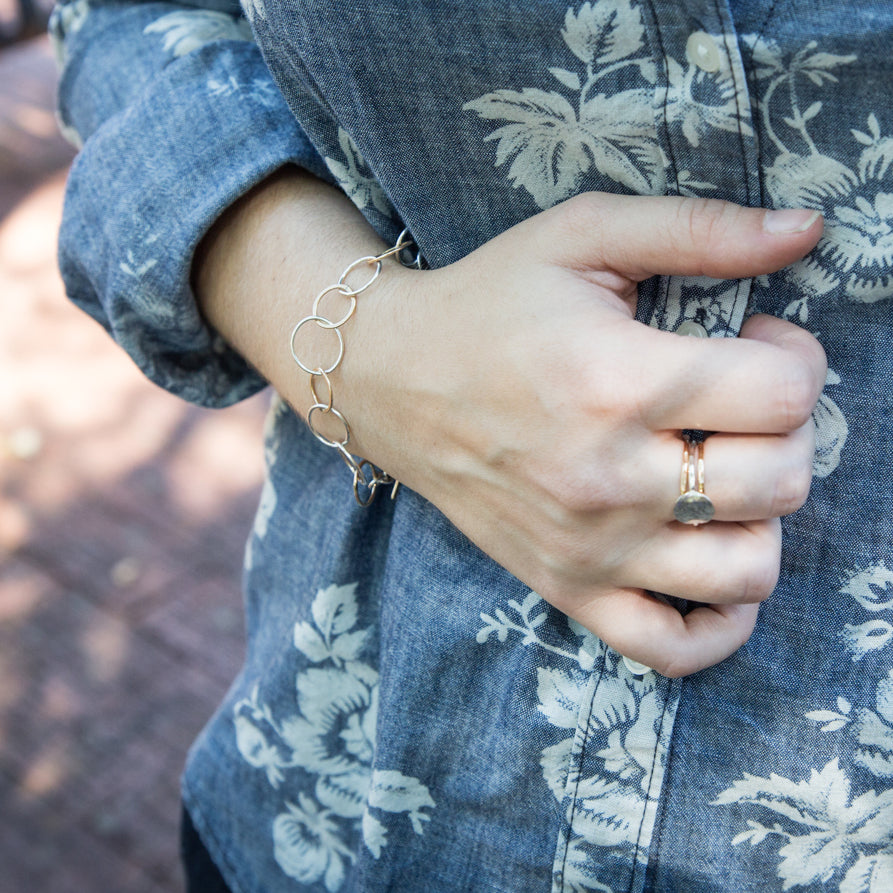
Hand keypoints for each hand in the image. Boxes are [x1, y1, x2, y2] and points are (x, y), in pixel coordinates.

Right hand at [345, 193, 825, 676]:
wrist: (392, 379)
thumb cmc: (488, 304)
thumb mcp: (583, 235)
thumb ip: (700, 228)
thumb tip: (808, 228)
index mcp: (616, 380)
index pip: (784, 395)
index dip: (795, 358)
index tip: (755, 342)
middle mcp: (605, 478)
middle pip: (780, 481)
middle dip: (789, 431)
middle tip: (743, 403)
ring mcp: (588, 546)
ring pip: (747, 570)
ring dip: (763, 516)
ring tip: (723, 473)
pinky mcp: (566, 586)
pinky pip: (672, 647)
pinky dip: (721, 623)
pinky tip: (715, 562)